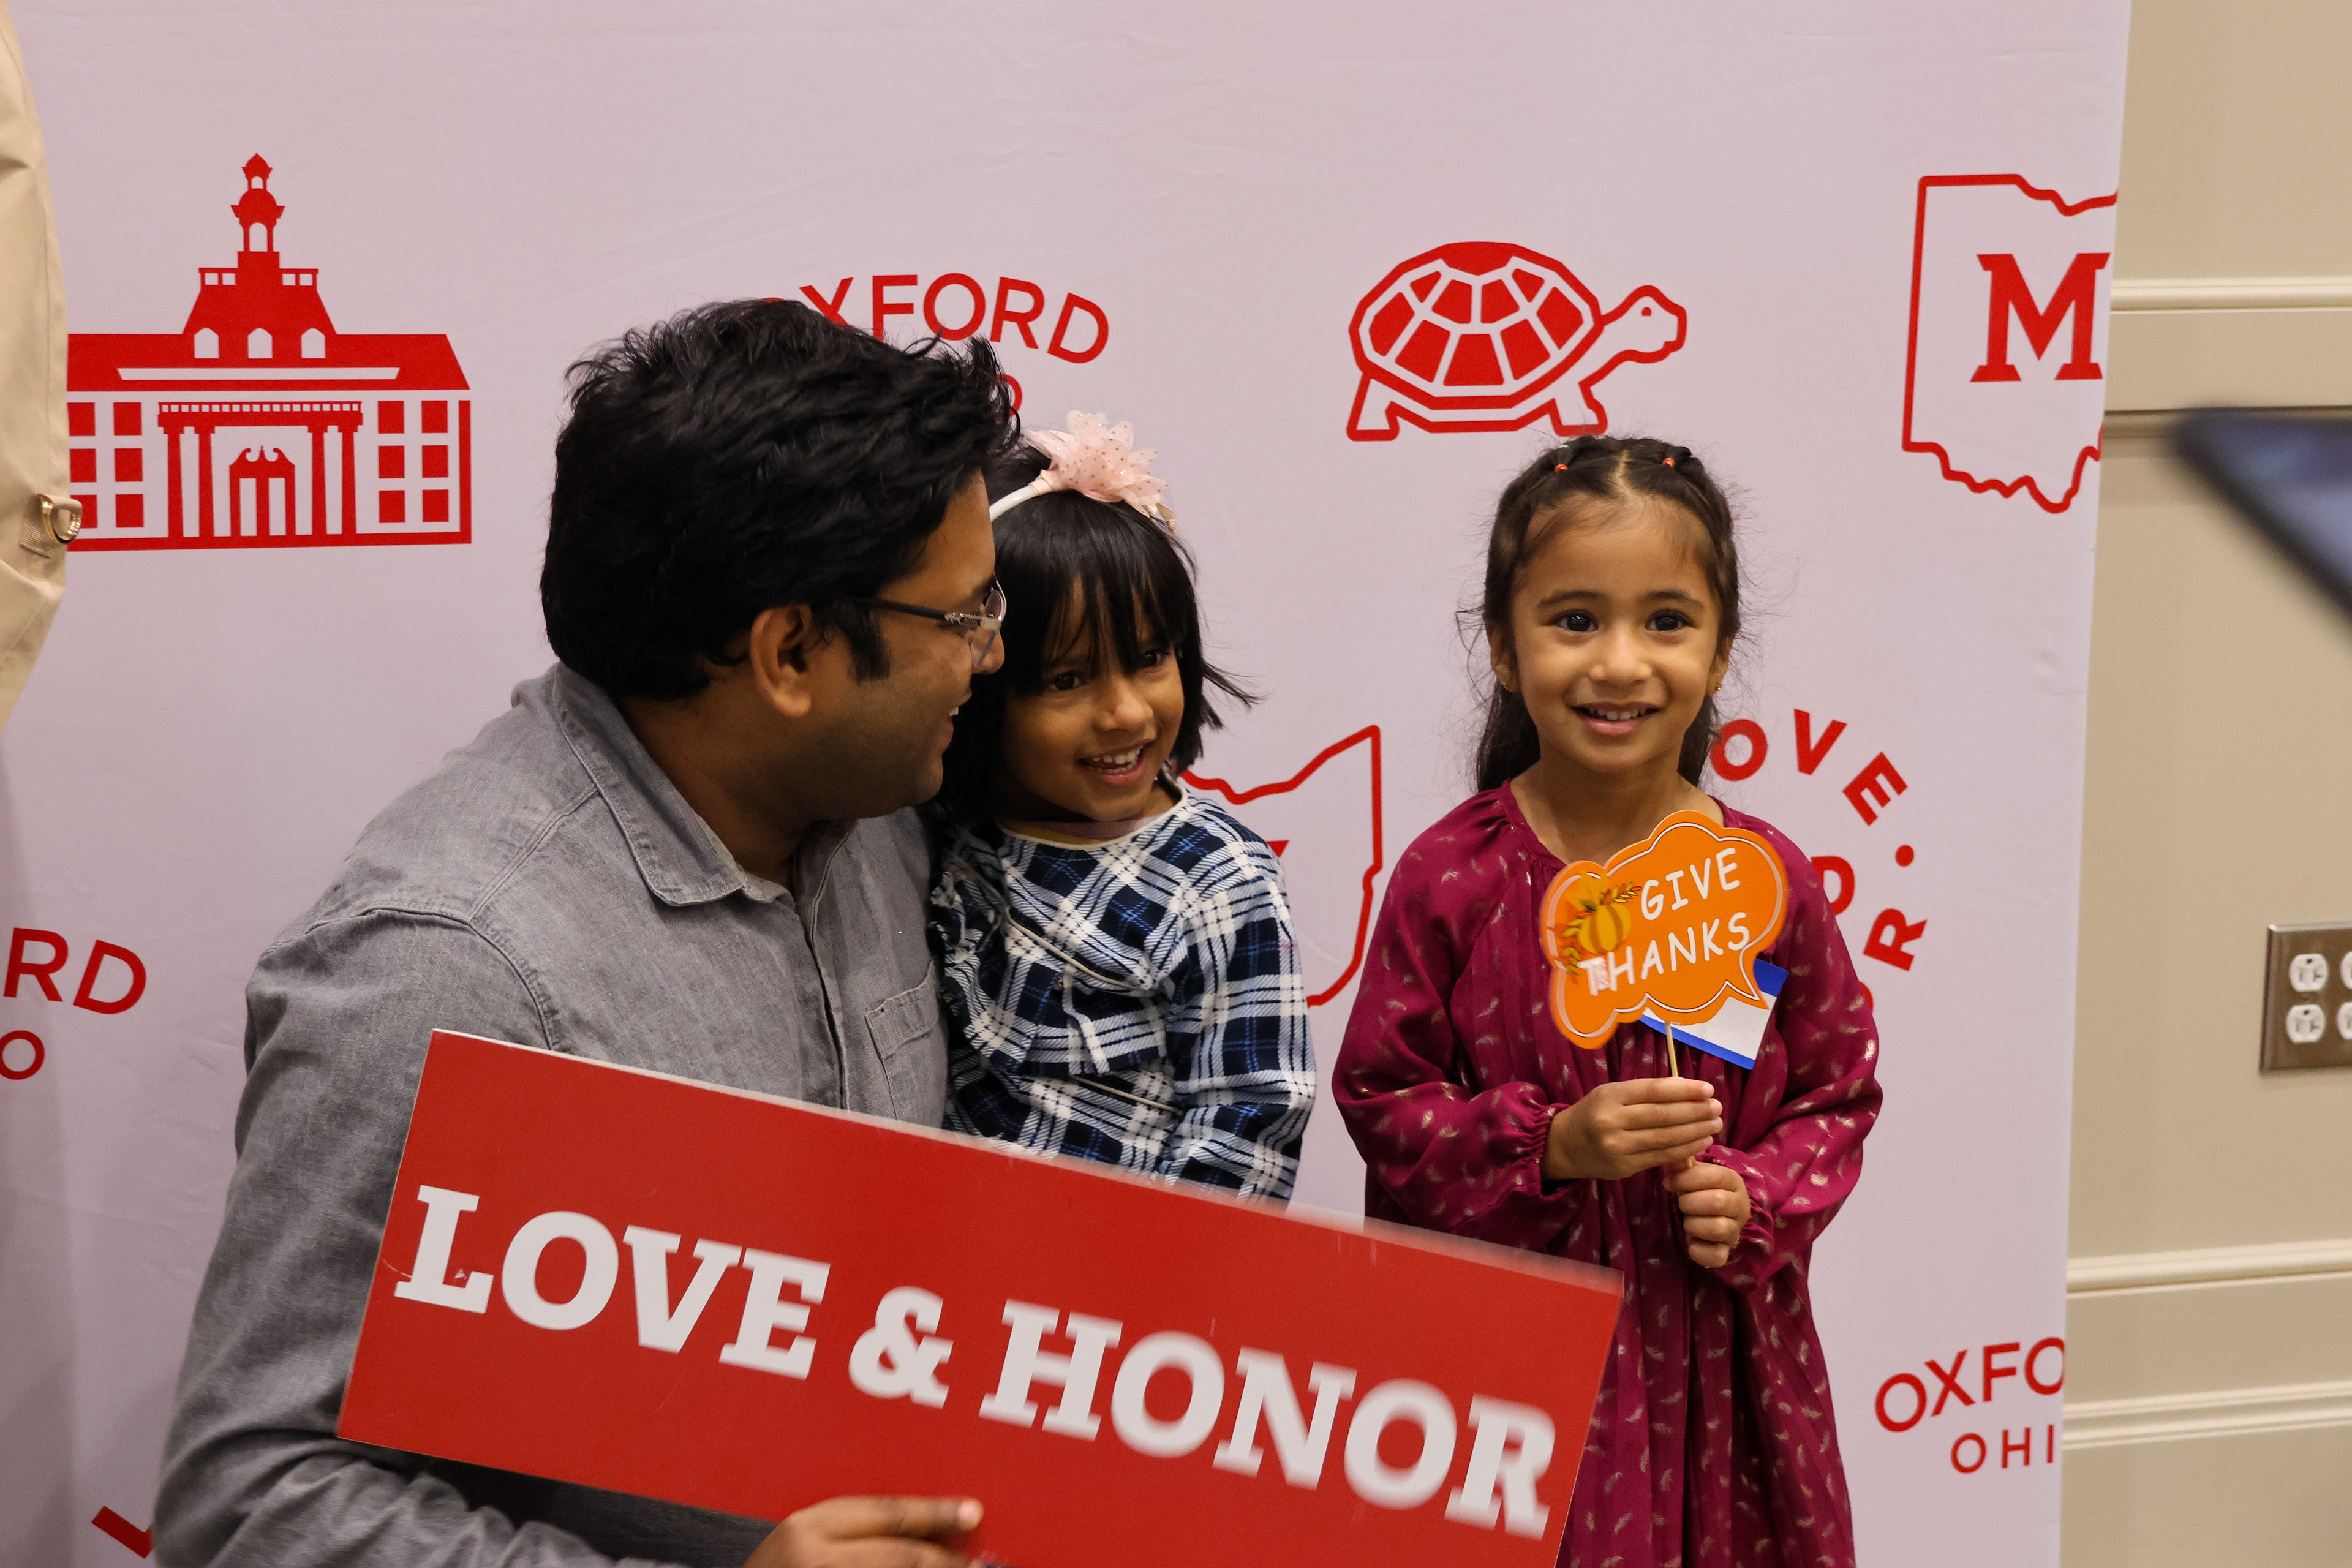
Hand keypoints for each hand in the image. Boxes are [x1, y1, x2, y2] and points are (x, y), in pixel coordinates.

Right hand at [744, 1496, 981, 1567]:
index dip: (934, 1513)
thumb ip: (846, 1532)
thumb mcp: (799, 1545)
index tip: (971, 1513)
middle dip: (945, 1560)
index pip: (886, 1514)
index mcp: (806, 1528)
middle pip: (900, 1556)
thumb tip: (920, 1531)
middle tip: (978, 1564)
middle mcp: (814, 1559)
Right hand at [1542, 1078, 1721, 1181]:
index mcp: (1610, 1096)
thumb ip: (1645, 1092)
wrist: (1566, 1146)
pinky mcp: (1624, 1167)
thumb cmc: (1595, 1112)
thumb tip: (1688, 1090)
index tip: (1708, 1090)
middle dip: (1696, 1112)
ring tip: (1715, 1124)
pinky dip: (1685, 1149)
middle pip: (1663, 1115)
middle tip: (1717, 1108)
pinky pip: (1661, 1157)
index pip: (1654, 1091)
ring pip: (1666, 1138)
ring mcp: (1618, 1147)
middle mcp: (1612, 1121)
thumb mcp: (1612, 1094)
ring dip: (1696, 1131)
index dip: (1684, 1090)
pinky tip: (1700, 1141)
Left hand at [1663, 1160, 1751, 1268]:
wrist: (1710, 1217)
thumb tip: (1676, 1153)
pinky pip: (1716, 1256)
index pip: (1715, 1176)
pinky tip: (1691, 1241)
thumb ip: (1684, 1164)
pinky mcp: (1726, 1252)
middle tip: (1681, 1203)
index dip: (1688, 1179)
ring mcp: (1735, 1231)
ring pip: (1716, 1228)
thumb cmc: (1698, 1190)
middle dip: (1689, 1202)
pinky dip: (1698, 1250)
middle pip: (1716, 1202)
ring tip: (1687, 1221)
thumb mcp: (1692, 1174)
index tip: (1670, 1183)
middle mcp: (1741, 1207)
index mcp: (1734, 1182)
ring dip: (1692, 1224)